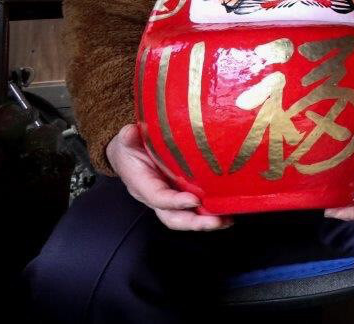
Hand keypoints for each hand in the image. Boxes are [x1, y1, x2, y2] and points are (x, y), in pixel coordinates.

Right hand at [107, 124, 231, 230]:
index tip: (194, 201)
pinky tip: (227, 213)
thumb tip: (130, 132)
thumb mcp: (126, 140)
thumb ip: (128, 138)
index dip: (175, 202)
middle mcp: (155, 197)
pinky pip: (194, 210)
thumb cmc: (130, 148)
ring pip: (185, 217)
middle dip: (194, 222)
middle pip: (173, 217)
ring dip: (205, 222)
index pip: (158, 197)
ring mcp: (170, 198)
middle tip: (216, 221)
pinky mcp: (181, 194)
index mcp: (142, 184)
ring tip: (226, 221)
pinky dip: (210, 214)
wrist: (129, 154)